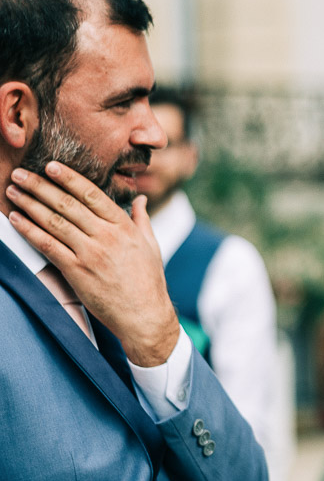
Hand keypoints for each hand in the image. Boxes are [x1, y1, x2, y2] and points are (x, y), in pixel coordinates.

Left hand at [8, 163, 178, 366]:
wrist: (144, 315)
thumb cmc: (149, 281)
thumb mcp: (151, 245)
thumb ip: (141, 219)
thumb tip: (140, 199)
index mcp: (124, 226)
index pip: (92, 194)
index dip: (69, 178)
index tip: (51, 165)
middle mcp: (106, 236)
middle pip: (67, 204)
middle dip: (41, 186)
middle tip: (21, 174)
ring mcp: (90, 253)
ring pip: (54, 222)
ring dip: (30, 204)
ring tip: (13, 191)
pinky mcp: (77, 271)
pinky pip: (48, 246)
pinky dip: (29, 231)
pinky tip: (16, 219)